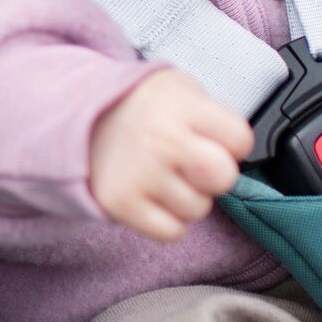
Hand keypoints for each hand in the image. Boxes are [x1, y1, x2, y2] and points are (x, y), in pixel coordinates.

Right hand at [89, 69, 253, 242]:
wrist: (81, 118)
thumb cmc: (143, 108)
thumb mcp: (179, 89)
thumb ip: (212, 115)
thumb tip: (237, 150)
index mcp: (183, 107)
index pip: (240, 140)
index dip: (232, 144)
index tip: (216, 140)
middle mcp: (163, 140)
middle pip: (223, 178)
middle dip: (214, 175)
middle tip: (194, 165)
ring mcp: (141, 174)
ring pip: (198, 209)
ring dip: (187, 198)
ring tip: (165, 176)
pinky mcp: (121, 204)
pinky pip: (171, 232)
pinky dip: (167, 220)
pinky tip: (153, 196)